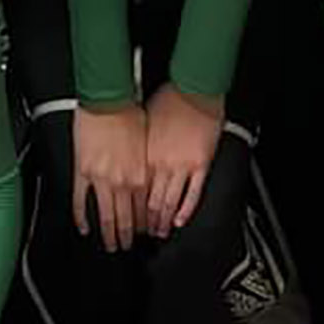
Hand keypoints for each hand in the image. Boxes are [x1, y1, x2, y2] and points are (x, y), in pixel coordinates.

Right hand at [72, 102, 149, 250]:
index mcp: (141, 175)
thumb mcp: (147, 144)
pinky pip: (81, 201)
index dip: (144, 225)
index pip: (144, 209)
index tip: (144, 233)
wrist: (108, 99)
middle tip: (127, 247)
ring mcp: (101, 179)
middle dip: (127, 236)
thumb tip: (146, 179)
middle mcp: (123, 181)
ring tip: (109, 246)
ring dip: (108, 234)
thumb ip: (145, 167)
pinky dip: (81, 217)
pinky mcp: (82, 172)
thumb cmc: (129, 114)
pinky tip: (83, 228)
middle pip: (126, 218)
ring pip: (105, 215)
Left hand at [142, 85, 222, 236]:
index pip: (132, 190)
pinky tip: (180, 221)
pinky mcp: (201, 165)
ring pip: (169, 202)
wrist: (193, 88)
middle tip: (137, 235)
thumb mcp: (142, 122)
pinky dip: (185, 210)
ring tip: (159, 233)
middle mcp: (160, 164)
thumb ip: (137, 145)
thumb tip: (128, 156)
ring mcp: (182, 166)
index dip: (127, 208)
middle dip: (142, 222)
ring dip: (162, 221)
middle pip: (148, 202)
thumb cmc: (168, 99)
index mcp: (144, 154)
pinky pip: (193, 194)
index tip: (123, 219)